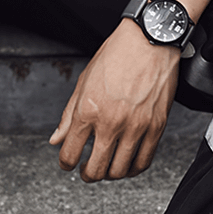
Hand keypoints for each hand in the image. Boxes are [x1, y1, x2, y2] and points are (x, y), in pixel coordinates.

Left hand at [50, 19, 179, 180]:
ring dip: (109, 174)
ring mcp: (136, 127)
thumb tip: (56, 139)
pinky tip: (127, 164)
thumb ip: (68, 115)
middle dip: (87, 174)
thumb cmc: (117, 55)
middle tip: (86, 171)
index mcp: (88, 110)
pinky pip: (144, 161)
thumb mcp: (84, 82)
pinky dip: (133, 169)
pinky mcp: (156, 126)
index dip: (65, 163)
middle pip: (95, 169)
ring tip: (107, 167)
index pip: (69, 153)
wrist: (150, 39)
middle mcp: (111, 122)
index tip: (67, 163)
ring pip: (120, 170)